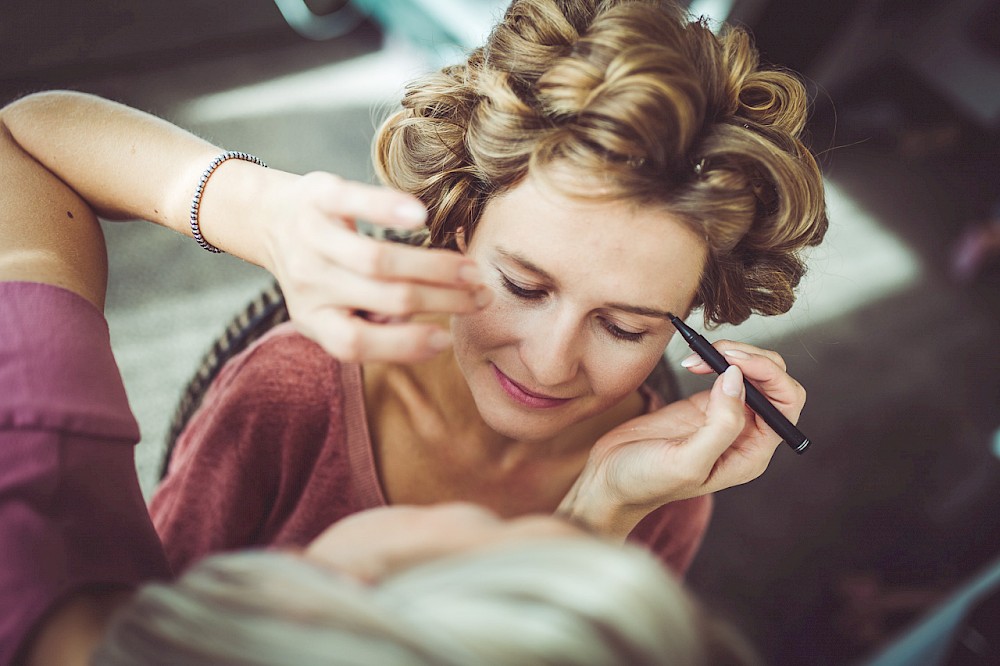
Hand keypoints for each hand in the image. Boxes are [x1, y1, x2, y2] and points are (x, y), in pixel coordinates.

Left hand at [260, 172, 491, 362]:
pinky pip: (356, 204)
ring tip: (470, 269)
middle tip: (481, 296)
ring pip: (379, 260)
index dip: (404, 346)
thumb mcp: (330, 308)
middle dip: (443, 300)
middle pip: (385, 298)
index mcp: (311, 318)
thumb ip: (369, 325)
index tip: (446, 340)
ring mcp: (312, 238)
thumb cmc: (319, 270)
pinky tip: (420, 216)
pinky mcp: (320, 197)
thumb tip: (423, 331)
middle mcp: (309, 281)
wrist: (267, 217)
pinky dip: (388, 209)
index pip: (354, 343)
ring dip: (435, 267)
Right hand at [560, 342, 805, 537]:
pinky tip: (692, 360)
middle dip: (751, 359)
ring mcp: (724, 416)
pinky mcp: (703, 404)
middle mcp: (745, 434)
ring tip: (701, 354)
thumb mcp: (686, 462)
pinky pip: (724, 372)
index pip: (785, 405)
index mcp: (752, 453)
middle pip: (774, 383)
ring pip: (751, 373)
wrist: (608, 479)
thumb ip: (720, 425)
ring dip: (732, 355)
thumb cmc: (645, 482)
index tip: (734, 361)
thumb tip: (737, 379)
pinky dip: (712, 358)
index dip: (768, 376)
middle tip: (718, 351)